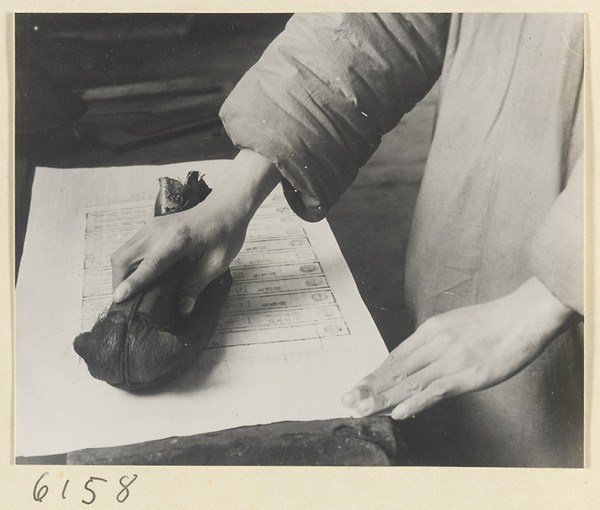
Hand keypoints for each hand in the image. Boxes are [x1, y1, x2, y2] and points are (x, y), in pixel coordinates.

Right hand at [111, 150, 280, 313]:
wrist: (225, 207)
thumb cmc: (225, 233)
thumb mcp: (217, 263)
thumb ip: (196, 284)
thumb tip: (183, 309)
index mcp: (179, 240)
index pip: (150, 264)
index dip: (133, 282)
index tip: (118, 298)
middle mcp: (159, 231)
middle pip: (124, 258)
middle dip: (119, 283)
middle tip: (126, 305)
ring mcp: (152, 227)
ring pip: (122, 253)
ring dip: (121, 274)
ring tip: (130, 294)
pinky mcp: (151, 227)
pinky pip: (130, 248)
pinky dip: (127, 265)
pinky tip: (138, 277)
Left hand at [342, 277, 573, 419]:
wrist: (524, 316)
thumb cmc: (492, 322)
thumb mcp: (455, 325)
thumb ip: (434, 342)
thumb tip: (417, 362)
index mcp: (430, 330)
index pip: (396, 356)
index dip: (375, 374)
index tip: (357, 387)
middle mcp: (436, 343)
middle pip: (396, 369)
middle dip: (370, 387)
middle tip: (347, 400)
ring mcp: (451, 359)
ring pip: (410, 381)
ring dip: (384, 398)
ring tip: (362, 409)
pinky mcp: (469, 374)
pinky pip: (436, 389)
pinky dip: (416, 401)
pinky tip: (399, 411)